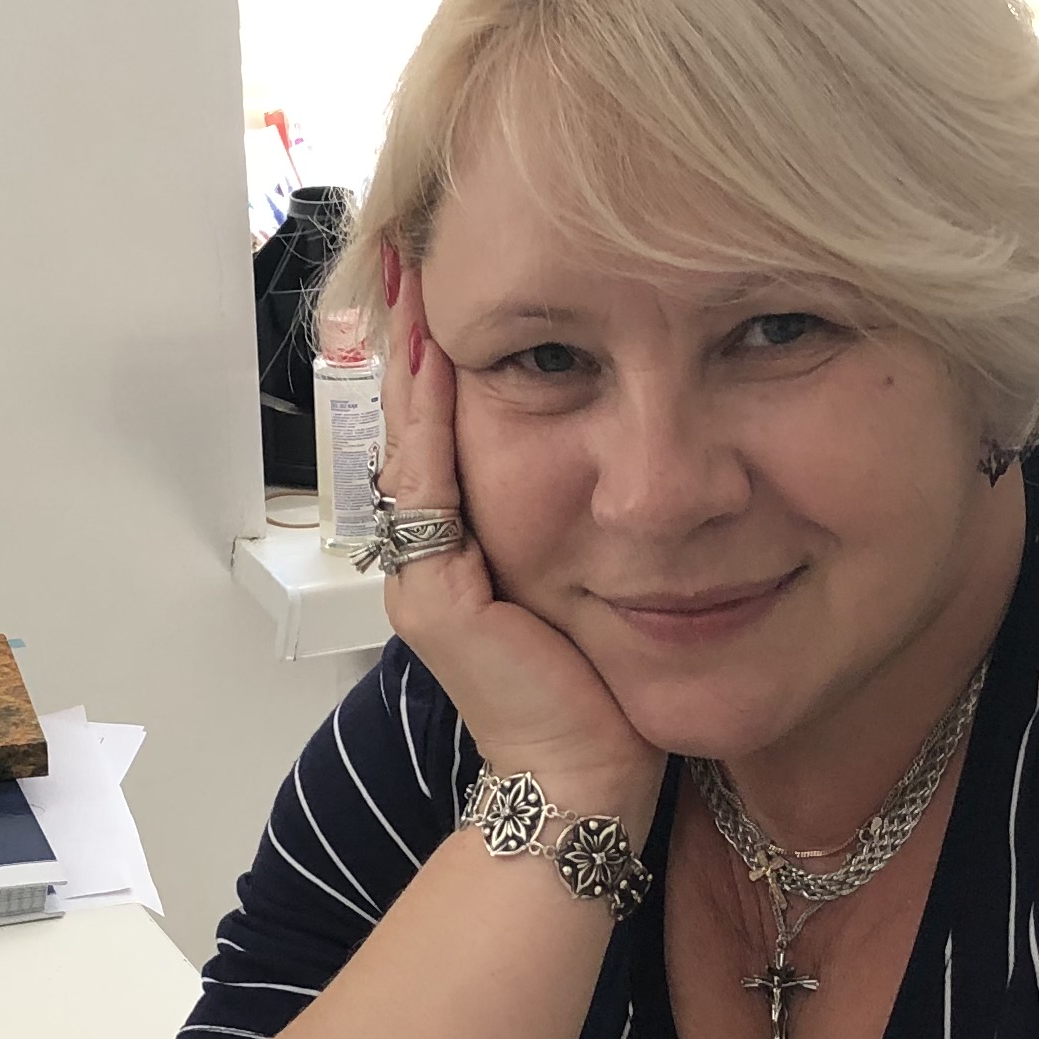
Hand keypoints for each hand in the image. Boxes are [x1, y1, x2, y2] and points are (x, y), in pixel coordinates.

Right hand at [379, 273, 660, 803]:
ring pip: (410, 445)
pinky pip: (429, 487)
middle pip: (411, 427)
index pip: (442, 436)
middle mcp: (428, 561)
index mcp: (461, 555)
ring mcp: (423, 578)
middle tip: (413, 255)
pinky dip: (433, 418)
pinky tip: (441, 357)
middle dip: (412, 340)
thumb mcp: (592, 593)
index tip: (447, 287)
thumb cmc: (600, 700)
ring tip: (412, 281)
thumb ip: (585, 533)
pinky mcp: (437, 597)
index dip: (439, 363)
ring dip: (411, 360)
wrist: (586, 784)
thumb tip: (628, 465)